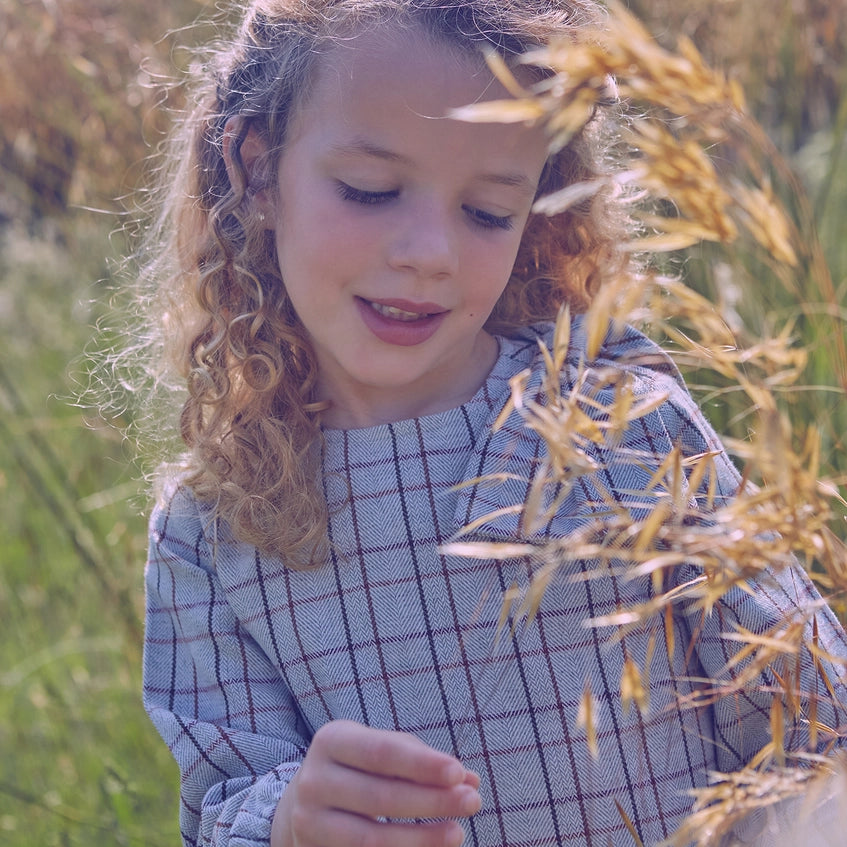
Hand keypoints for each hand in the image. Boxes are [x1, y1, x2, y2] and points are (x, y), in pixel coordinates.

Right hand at [271, 719, 481, 846]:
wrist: (302, 804)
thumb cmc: (357, 769)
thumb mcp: (379, 751)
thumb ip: (422, 761)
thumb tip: (470, 780)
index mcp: (332, 740)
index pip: (381, 753)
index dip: (421, 764)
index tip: (458, 772)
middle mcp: (314, 780)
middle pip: (380, 796)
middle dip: (432, 801)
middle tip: (472, 802)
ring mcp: (309, 821)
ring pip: (371, 838)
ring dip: (421, 838)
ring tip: (458, 833)